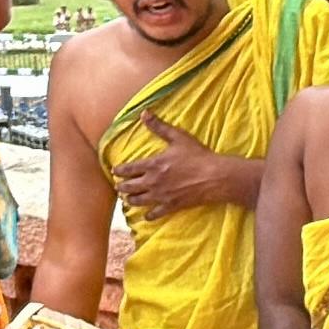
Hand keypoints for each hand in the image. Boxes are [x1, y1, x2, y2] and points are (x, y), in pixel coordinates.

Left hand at [111, 114, 245, 219]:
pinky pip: (154, 214)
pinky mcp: (171, 206)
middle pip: (128, 187)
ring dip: (130, 200)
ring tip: (128, 198)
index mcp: (152, 164)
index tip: (115, 171)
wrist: (214, 177)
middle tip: (119, 186)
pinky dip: (148, 215)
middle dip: (121, 186)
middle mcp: (152, 182)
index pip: (128, 169)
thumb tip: (144, 113)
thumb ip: (159, 126)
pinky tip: (146, 215)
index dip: (118, 170)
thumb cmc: (197, 156)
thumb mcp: (178, 137)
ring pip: (137, 201)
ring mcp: (161, 196)